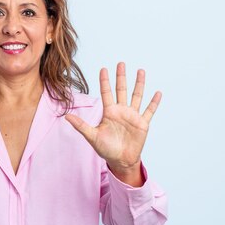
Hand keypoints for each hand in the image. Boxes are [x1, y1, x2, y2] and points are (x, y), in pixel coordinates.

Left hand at [65, 62, 161, 180]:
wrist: (120, 160)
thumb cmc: (105, 149)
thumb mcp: (92, 136)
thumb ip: (81, 125)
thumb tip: (66, 117)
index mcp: (109, 112)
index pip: (106, 93)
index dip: (105, 81)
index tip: (103, 68)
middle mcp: (121, 111)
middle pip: (121, 90)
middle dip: (121, 76)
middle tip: (121, 63)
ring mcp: (132, 116)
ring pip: (137, 96)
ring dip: (139, 84)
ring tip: (141, 71)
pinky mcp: (142, 123)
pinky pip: (149, 111)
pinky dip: (154, 102)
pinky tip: (158, 93)